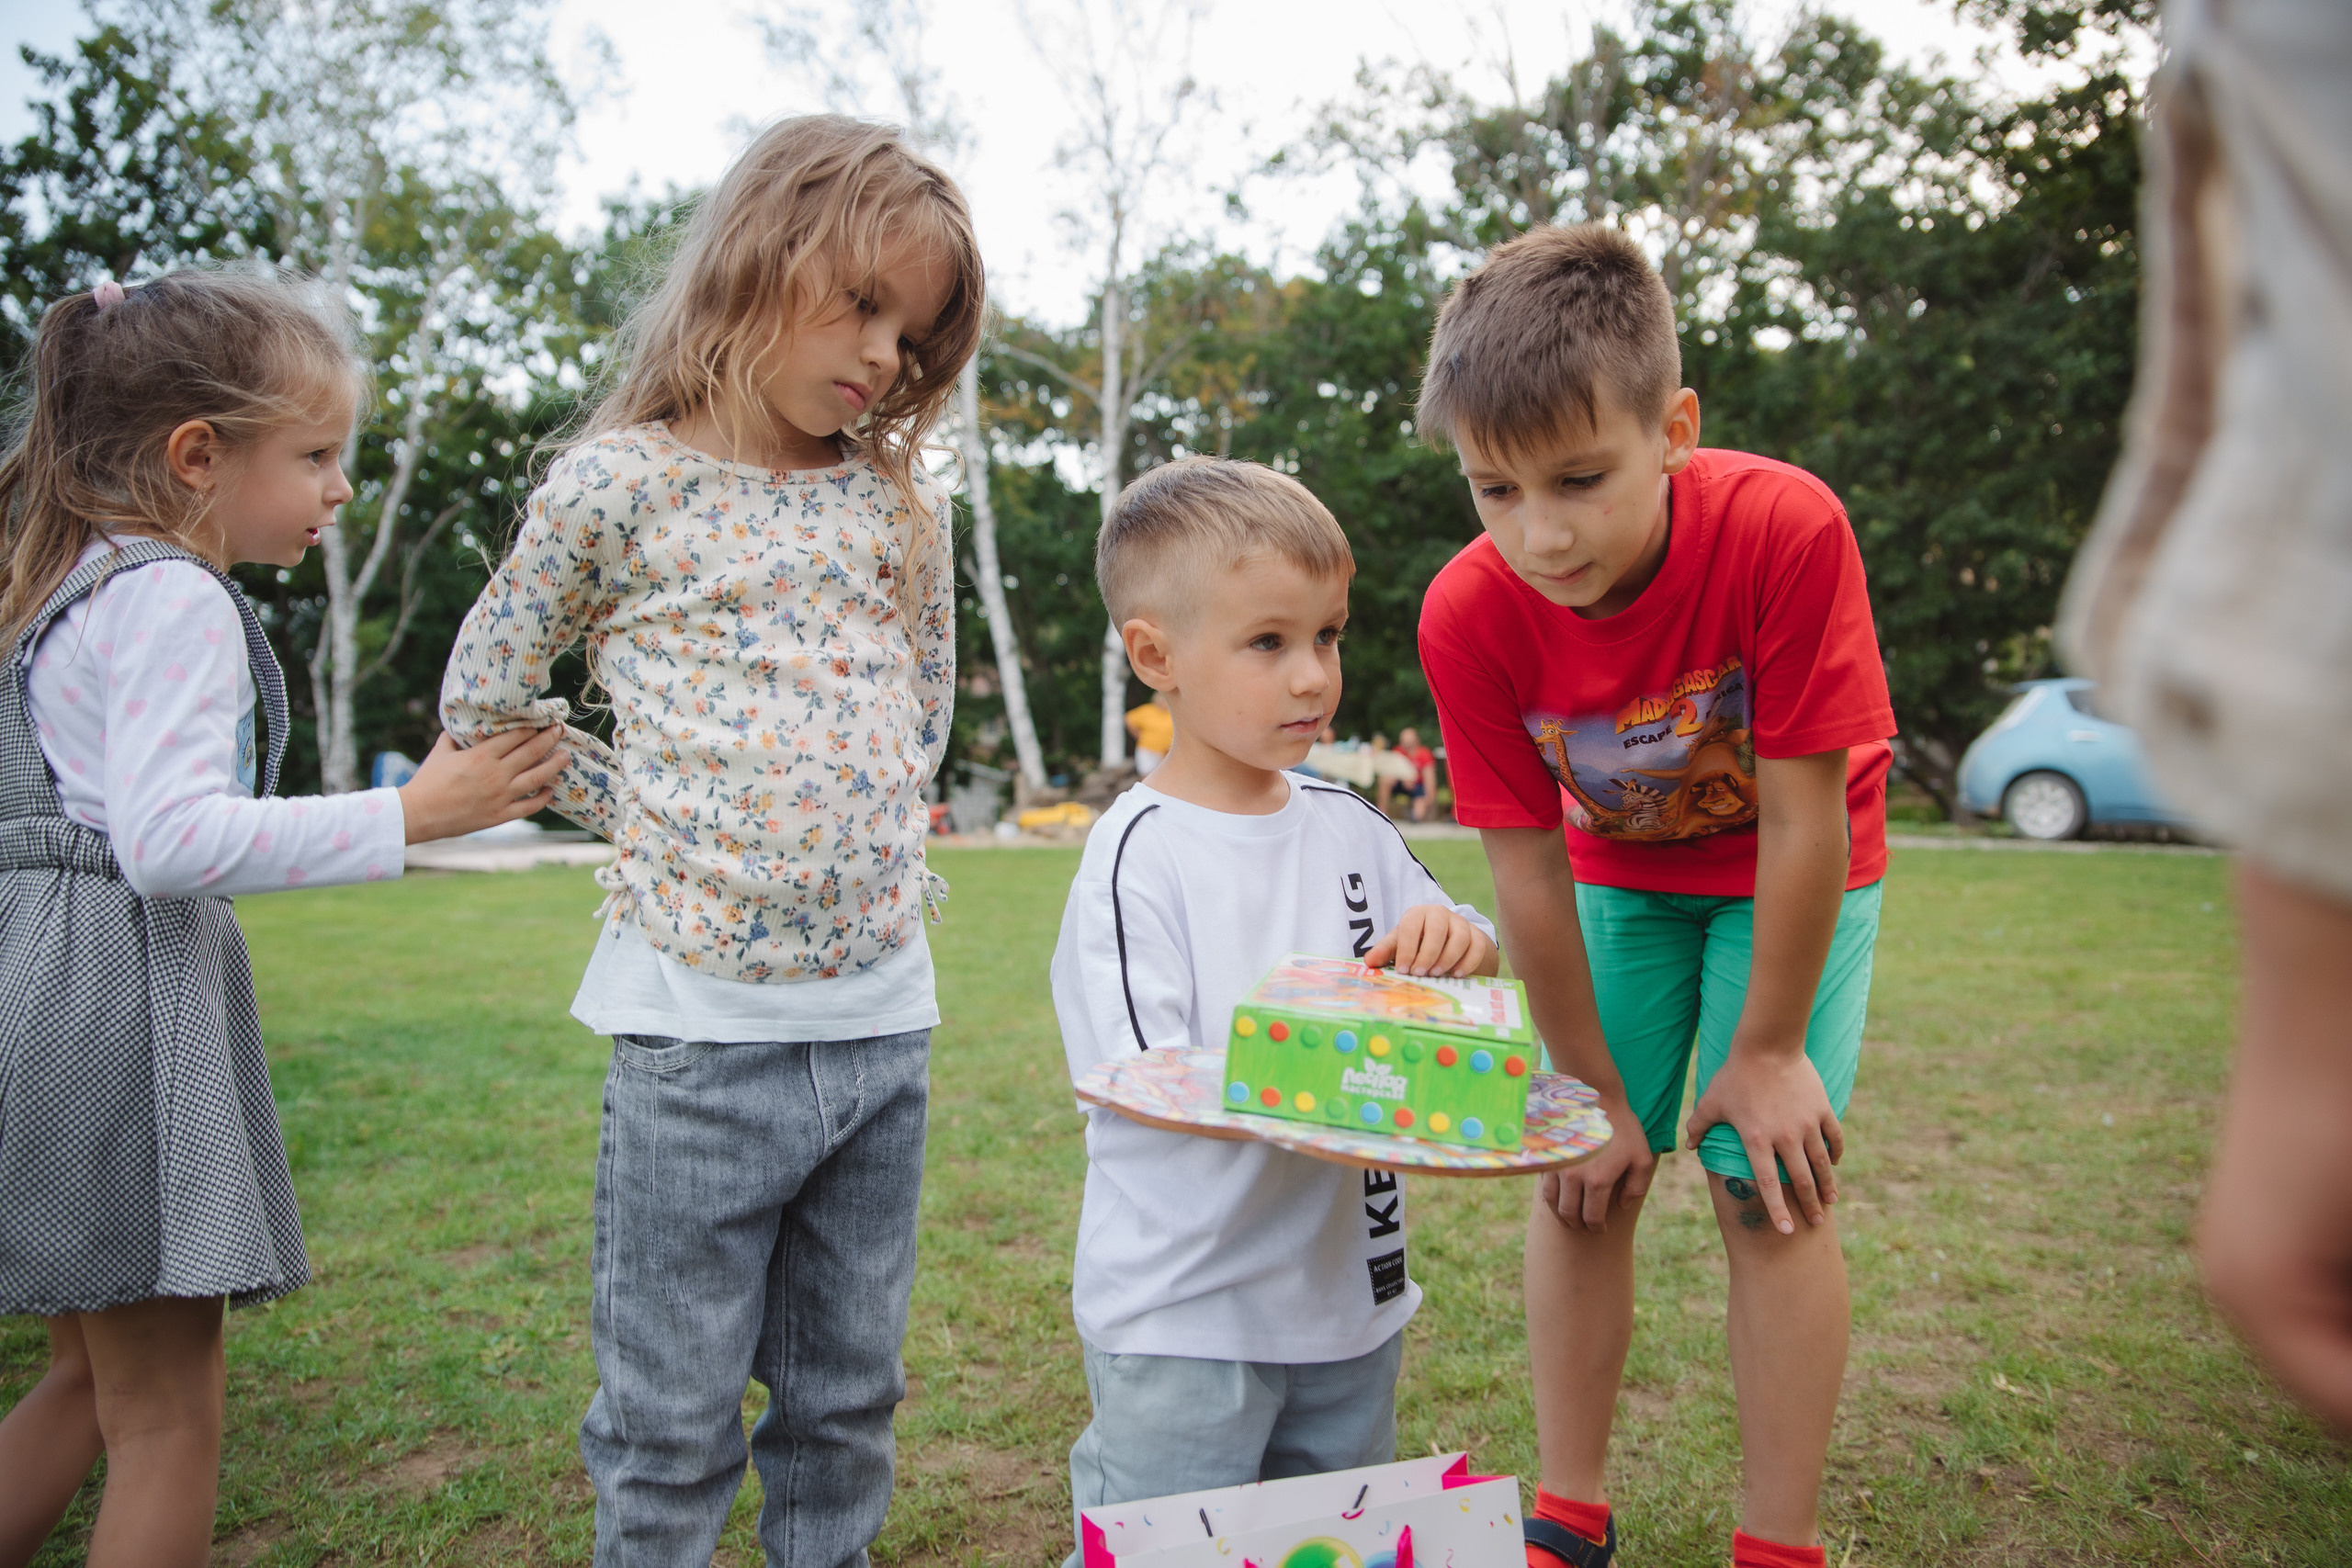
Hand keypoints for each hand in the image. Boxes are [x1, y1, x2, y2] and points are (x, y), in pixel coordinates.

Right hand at [398, 729, 567, 844]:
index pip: (515, 736)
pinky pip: (529, 806)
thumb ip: (454, 738)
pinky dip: (542, 798)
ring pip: (537, 777)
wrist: (418, 814)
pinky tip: (550, 790)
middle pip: (531, 752)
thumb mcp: (440, 752)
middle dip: (548, 739)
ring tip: (565, 756)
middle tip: (559, 730)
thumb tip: (461, 727)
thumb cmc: (427, 781)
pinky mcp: (500, 815)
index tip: (542, 720)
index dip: (531, 727)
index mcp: (481, 756)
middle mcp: (495, 774)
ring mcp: (500, 796)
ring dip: (554, 765)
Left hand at [1363, 904, 1497, 976]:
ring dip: (1447, 958)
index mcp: (1418, 914)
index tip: (1404, 970)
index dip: (1407, 949)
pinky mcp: (1477, 935)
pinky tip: (1456, 975)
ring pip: (1460, 937)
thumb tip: (1369, 962)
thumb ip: (1385, 951)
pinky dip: (1468, 962)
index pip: (1411, 927)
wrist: (1446, 941)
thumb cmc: (1418, 942)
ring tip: (1436, 974)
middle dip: (1428, 954)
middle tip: (1420, 973)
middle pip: (1437, 929)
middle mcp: (1440, 914)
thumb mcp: (1400, 944)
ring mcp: (1461, 923)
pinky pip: (1477, 947)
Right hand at [1538, 1098, 1654, 1231]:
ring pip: (1553, 1203)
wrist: (1596, 1098)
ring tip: (1570, 1219)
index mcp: (1598, 1181)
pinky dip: (1552, 1199)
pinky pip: (1546, 1187)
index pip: (1593, 1218)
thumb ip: (1636, 1187)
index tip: (1601, 1229)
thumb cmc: (1623, 1128)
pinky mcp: (1550, 1158)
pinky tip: (1561, 1200)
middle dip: (1579, 1226)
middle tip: (1586, 1228)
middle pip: (1570, 1215)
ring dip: (1562, 1216)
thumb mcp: (1641, 1157)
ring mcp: (1559, 1168)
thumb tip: (1621, 1205)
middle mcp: (1574, 1178)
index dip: (1597, 1228)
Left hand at [1684, 1047, 1842, 1234]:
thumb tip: (1689, 1146)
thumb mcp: (1711, 1100)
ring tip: (1830, 1202)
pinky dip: (1835, 1153)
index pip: (1769, 1184)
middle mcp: (1785, 1137)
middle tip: (1814, 1223)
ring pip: (1822, 1163)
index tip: (1786, 1230)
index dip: (1777, 1210)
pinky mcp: (1822, 1110)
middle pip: (1801, 1180)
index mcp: (1757, 1140)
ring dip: (1827, 1185)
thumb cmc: (1735, 1074)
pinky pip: (1834, 1138)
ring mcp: (1807, 1124)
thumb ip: (1699, 1125)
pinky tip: (1834, 1164)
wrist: (1767, 1045)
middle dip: (1809, 1205)